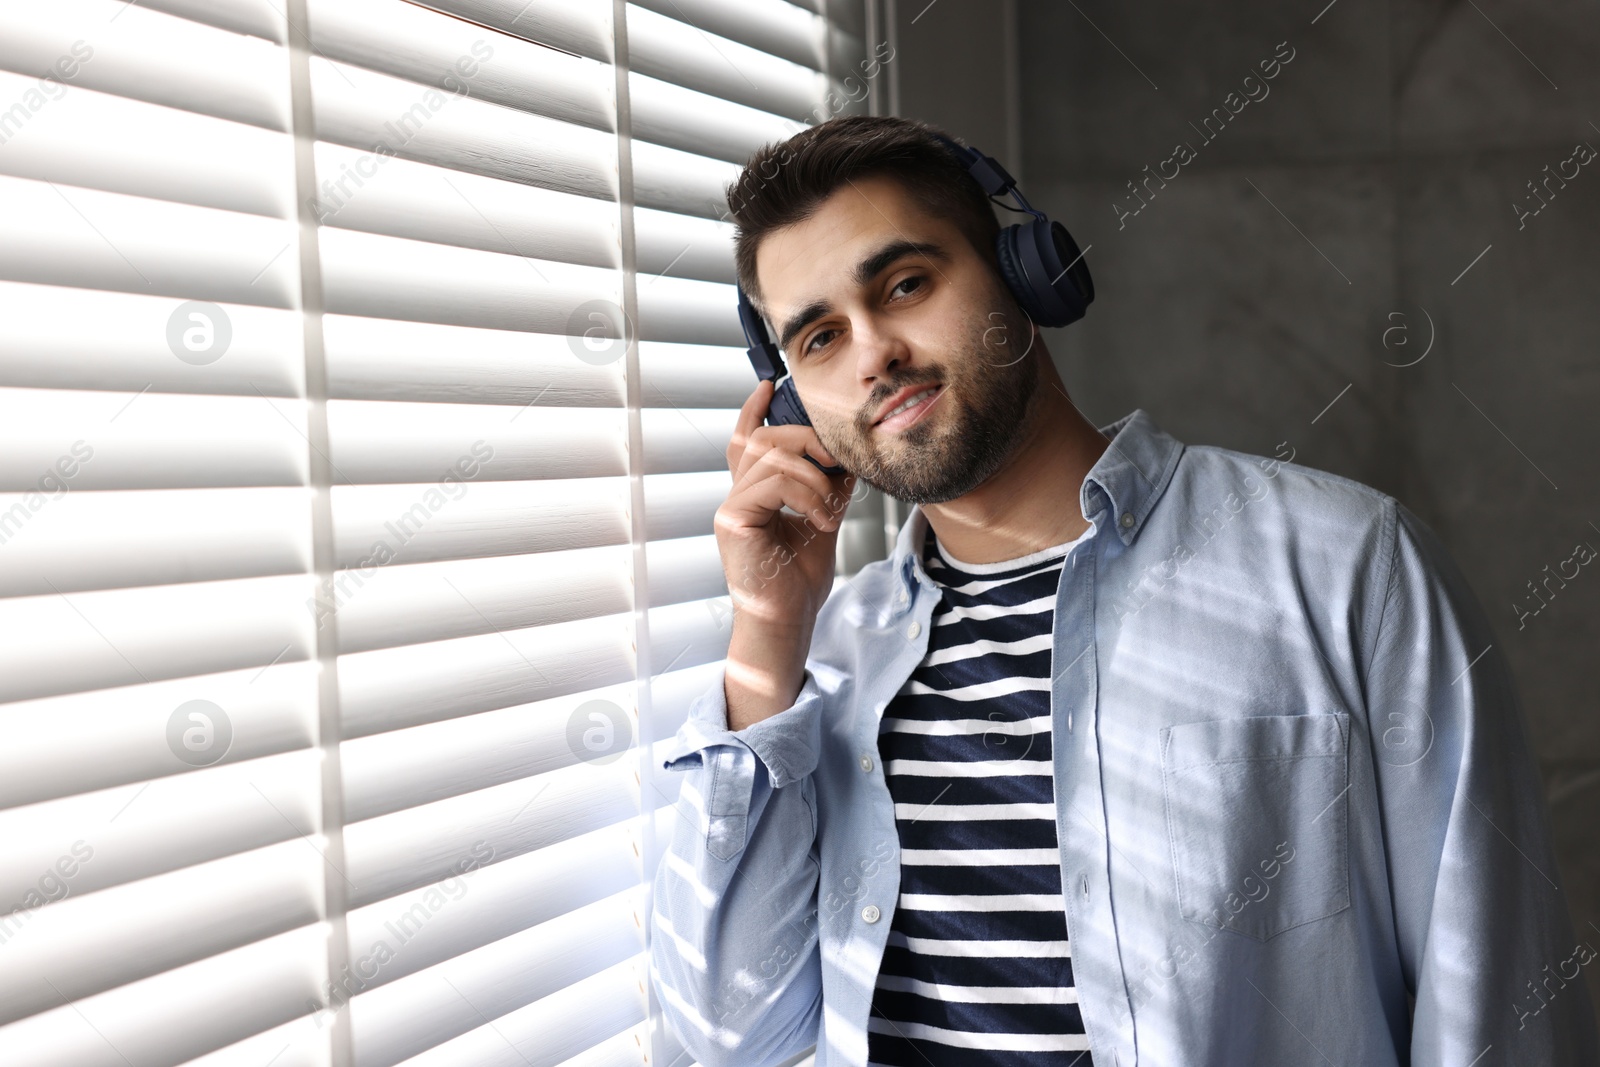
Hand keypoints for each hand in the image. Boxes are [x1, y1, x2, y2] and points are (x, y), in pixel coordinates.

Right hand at [714, 380, 855, 725]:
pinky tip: (820, 519)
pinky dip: (805, 494)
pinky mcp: (733, 520)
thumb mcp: (820, 523)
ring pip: (771, 457)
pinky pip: (771, 482)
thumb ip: (825, 489)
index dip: (753, 411)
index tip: (769, 384)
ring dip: (813, 476)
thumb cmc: (798, 584)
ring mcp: (731, 508)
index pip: (746, 442)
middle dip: (807, 440)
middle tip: (838, 461)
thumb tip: (844, 459)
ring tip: (831, 509)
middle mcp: (736, 498)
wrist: (787, 623)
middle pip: (764, 440)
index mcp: (753, 497)